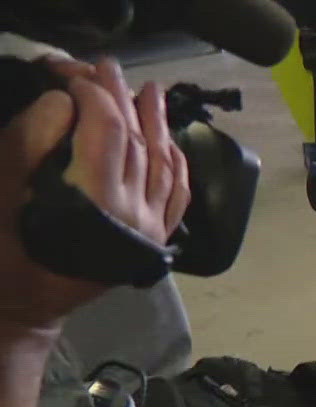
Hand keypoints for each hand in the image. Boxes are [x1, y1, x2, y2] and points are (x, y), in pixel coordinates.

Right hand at [1, 59, 188, 331]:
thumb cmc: (6, 250)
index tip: (70, 74)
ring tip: (149, 90)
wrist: (25, 309)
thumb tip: (67, 104)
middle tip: (106, 67)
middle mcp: (135, 215)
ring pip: (163, 164)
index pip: (107, 131)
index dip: (92, 95)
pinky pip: (176, 195)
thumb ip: (31, 144)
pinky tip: (171, 144)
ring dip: (157, 124)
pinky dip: (176, 164)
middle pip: (137, 142)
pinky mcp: (154, 241)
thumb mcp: (3, 193)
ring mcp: (150, 229)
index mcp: (97, 203)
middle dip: (121, 99)